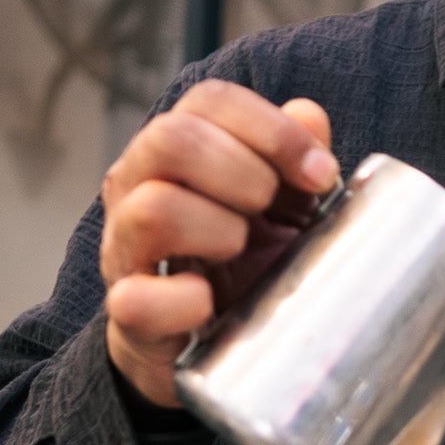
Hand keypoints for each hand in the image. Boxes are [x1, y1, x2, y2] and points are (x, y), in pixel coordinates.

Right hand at [100, 80, 338, 407]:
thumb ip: (295, 154)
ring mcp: (124, 247)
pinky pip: (134, 299)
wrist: (212, 343)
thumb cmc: (248, 256)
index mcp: (176, 148)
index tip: (320, 175)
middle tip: (270, 208)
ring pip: (152, 209)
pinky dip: (182, 302)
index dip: (273, 129)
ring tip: (239, 249)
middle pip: (170, 139)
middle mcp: (136, 186)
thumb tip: (307, 115)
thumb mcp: (284, 201)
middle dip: (243, 171)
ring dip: (217, 228)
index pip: (211, 101)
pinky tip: (209, 303)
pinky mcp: (127, 312)